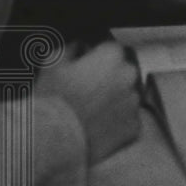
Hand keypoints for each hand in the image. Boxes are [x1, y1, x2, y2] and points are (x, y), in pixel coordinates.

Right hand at [35, 41, 139, 164]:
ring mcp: (133, 102)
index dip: (95, 59)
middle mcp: (129, 76)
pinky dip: (117, 123)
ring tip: (90, 111)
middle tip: (86, 92)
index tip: (85, 69)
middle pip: (122, 73)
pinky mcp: (134, 126)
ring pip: (126, 97)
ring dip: (114, 101)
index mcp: (112, 56)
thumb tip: (77, 48)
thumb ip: (70, 49)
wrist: (54, 137)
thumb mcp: (52, 63)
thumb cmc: (52, 99)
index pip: (110, 50)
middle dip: (108, 80)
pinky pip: (128, 121)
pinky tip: (98, 126)